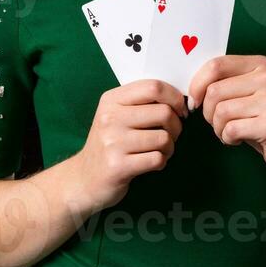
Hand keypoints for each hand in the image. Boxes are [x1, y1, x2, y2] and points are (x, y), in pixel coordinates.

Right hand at [75, 79, 187, 213]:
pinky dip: (161, 162)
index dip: (175, 98)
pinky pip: (157, 159)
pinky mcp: (118, 166)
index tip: (179, 110)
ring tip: (159, 151)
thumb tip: (182, 101)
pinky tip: (151, 164)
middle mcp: (110, 118)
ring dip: (169, 148)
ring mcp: (112, 142)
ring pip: (164, 138)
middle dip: (176, 126)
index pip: (153, 87)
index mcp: (111, 100)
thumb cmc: (109, 144)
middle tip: (170, 135)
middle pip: (164, 113)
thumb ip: (143, 103)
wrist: (83, 179)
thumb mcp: (117, 115)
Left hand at [187, 55, 265, 183]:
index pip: (216, 65)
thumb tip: (190, 87)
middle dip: (209, 112)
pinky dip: (228, 139)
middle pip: (214, 91)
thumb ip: (225, 83)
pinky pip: (231, 130)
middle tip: (219, 123)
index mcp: (261, 65)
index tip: (195, 102)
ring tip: (231, 132)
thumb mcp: (249, 94)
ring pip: (221, 112)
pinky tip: (239, 140)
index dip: (197, 85)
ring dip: (219, 128)